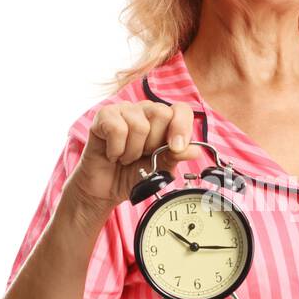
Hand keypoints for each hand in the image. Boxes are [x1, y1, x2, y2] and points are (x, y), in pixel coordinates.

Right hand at [68, 100, 202, 214]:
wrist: (106, 189)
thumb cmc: (133, 175)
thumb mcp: (160, 170)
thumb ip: (176, 158)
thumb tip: (194, 150)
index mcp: (163, 121)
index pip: (181, 109)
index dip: (181, 127)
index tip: (175, 148)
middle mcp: (145, 111)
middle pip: (161, 113)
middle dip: (153, 143)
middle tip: (143, 155)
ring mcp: (124, 110)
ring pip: (139, 124)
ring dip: (132, 151)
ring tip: (126, 157)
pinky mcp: (104, 115)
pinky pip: (117, 128)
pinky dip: (116, 149)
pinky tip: (113, 154)